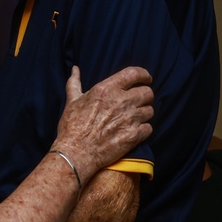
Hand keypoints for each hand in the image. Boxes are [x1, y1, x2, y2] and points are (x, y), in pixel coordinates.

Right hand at [53, 66, 153, 180]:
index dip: (143, 74)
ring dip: (143, 113)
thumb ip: (75, 82)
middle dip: (144, 96)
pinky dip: (143, 129)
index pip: (134, 73)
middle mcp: (121, 101)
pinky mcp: (134, 135)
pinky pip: (148, 128)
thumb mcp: (72, 101)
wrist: (76, 152)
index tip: (146, 78)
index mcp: (106, 89)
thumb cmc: (72, 126)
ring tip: (133, 118)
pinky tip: (133, 130)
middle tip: (137, 102)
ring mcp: (129, 119)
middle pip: (147, 92)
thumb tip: (75, 69)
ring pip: (150, 111)